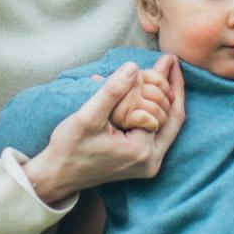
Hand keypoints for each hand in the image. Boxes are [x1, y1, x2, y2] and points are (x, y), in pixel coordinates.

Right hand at [22, 53, 184, 203]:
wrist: (58, 175)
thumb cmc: (69, 147)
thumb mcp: (87, 117)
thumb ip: (111, 92)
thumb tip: (133, 67)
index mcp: (141, 150)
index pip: (164, 108)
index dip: (166, 80)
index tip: (168, 57)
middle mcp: (151, 162)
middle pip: (174, 118)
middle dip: (172, 88)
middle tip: (170, 61)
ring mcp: (148, 165)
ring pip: (169, 126)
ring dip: (167, 100)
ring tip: (165, 73)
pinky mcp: (143, 164)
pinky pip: (159, 133)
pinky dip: (158, 111)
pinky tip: (154, 93)